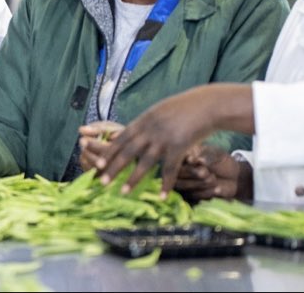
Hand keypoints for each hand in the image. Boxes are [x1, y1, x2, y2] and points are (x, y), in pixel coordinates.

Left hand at [81, 84, 253, 196]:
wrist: (206, 105)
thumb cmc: (183, 108)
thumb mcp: (159, 112)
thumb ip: (146, 124)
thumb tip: (132, 135)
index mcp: (143, 120)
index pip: (121, 138)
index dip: (108, 152)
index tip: (97, 163)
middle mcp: (150, 130)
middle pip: (127, 152)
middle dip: (113, 168)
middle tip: (101, 181)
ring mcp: (164, 140)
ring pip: (144, 163)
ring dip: (133, 179)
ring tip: (122, 192)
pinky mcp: (179, 148)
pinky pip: (170, 170)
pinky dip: (166, 184)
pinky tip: (162, 197)